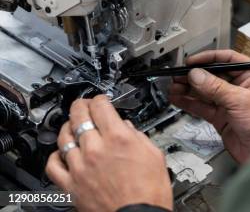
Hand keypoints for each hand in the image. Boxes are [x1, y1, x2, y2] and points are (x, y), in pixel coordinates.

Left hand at [46, 96, 172, 211]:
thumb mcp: (154, 156)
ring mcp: (80, 166)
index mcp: (119, 138)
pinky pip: (53, 164)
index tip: (101, 100)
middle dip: (81, 105)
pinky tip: (62, 152)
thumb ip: (139, 137)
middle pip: (79, 116)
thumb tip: (128, 129)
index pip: (101, 106)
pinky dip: (55, 155)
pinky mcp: (70, 184)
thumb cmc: (149, 192)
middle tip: (84, 105)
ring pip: (64, 137)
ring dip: (68, 127)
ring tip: (72, 125)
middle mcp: (96, 149)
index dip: (100, 98)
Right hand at [169, 50, 249, 163]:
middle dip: (195, 75)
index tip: (192, 61)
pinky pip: (203, 106)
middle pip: (214, 75)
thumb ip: (216, 87)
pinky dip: (190, 102)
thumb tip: (197, 75)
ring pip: (206, 91)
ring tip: (174, 86)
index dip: (209, 59)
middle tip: (178, 75)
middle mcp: (242, 86)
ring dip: (189, 88)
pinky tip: (178, 98)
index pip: (229, 59)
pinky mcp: (222, 116)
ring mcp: (231, 102)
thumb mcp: (241, 100)